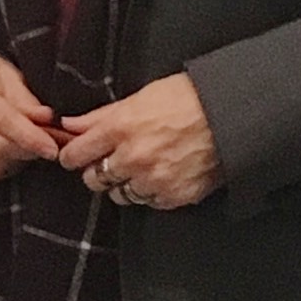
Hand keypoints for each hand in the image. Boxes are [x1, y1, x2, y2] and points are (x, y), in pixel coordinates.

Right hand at [0, 49, 61, 181]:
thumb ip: (24, 98)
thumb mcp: (3, 73)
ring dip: (16, 158)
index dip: (28, 135)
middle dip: (26, 149)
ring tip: (25, 143)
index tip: (51, 147)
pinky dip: (2, 165)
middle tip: (47, 145)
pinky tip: (8, 150)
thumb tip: (46, 119)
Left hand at [54, 72, 219, 210]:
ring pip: (120, 195)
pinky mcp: (174, 196)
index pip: (77, 154)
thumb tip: (70, 124)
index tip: (74, 155)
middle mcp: (133, 158)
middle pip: (94, 180)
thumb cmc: (187, 99)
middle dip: (97, 171)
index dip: (72, 155)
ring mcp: (154, 180)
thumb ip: (101, 115)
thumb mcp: (140, 97)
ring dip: (124, 184)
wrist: (230, 117)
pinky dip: (150, 192)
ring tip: (141, 167)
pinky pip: (148, 202)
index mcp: (120, 128)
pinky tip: (161, 174)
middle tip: (109, 161)